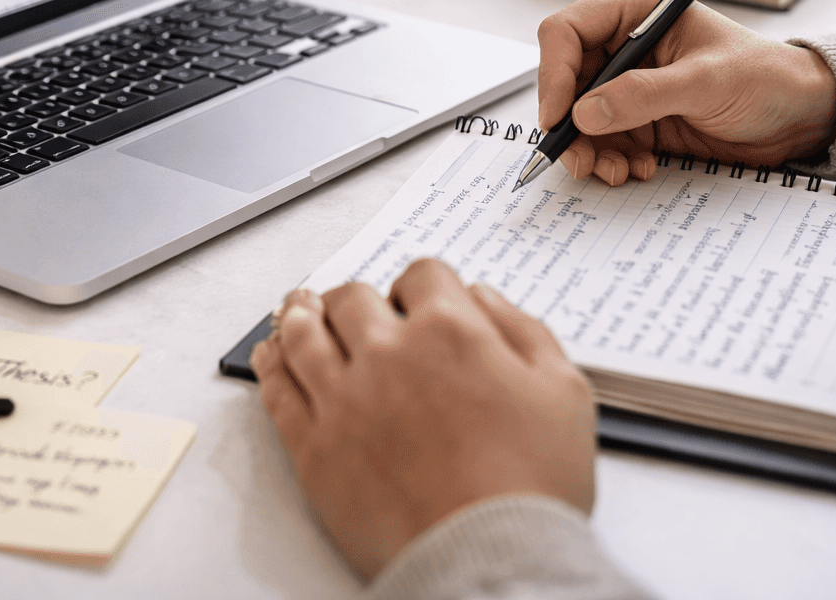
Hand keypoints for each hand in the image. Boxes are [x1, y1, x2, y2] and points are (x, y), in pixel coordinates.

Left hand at [251, 259, 595, 581]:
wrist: (490, 560)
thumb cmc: (533, 486)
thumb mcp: (564, 393)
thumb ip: (523, 331)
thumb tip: (483, 297)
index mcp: (449, 331)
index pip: (422, 275)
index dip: (423, 285)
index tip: (419, 300)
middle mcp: (387, 355)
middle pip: (353, 299)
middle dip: (358, 299)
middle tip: (355, 307)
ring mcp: (343, 399)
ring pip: (303, 333)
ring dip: (300, 315)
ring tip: (298, 309)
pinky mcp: (313, 447)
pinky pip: (278, 390)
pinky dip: (270, 363)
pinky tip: (271, 353)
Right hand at [537, 0, 835, 185]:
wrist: (801, 118)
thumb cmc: (767, 78)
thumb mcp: (706, 82)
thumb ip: (644, 95)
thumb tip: (584, 113)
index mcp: (637, 12)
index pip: (567, 32)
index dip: (553, 74)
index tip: (558, 117)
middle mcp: (625, 45)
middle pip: (565, 81)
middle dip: (569, 124)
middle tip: (580, 159)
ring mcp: (629, 85)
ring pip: (579, 118)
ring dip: (589, 150)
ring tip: (616, 171)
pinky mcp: (637, 119)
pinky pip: (601, 142)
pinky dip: (610, 160)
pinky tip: (638, 168)